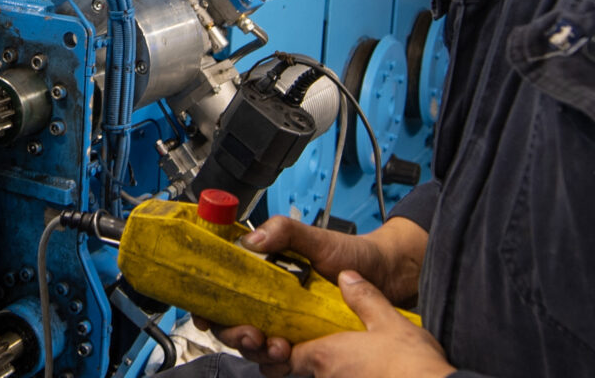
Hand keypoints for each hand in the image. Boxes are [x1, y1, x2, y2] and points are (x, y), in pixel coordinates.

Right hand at [196, 217, 427, 374]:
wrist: (386, 275)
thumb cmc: (350, 254)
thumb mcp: (316, 236)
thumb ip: (285, 231)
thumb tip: (253, 241)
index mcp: (261, 273)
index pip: (222, 291)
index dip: (208, 305)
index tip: (208, 316)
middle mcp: (267, 300)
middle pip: (231, 323)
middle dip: (234, 334)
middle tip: (251, 334)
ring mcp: (284, 323)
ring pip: (252, 345)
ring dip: (256, 350)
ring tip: (278, 347)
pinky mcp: (303, 343)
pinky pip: (278, 361)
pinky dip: (277, 363)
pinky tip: (290, 357)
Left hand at [287, 271, 454, 377]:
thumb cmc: (410, 364)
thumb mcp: (388, 320)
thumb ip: (364, 298)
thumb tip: (347, 279)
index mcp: (326, 356)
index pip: (285, 355)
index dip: (280, 347)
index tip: (282, 339)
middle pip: (299, 370)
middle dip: (299, 358)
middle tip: (306, 343)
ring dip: (326, 367)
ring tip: (342, 351)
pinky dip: (344, 374)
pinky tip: (360, 366)